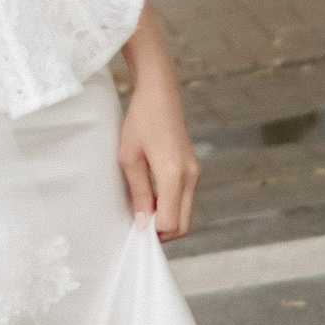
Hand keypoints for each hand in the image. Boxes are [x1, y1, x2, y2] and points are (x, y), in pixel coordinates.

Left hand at [118, 15, 199, 239]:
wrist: (160, 92)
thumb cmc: (140, 120)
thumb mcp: (129, 157)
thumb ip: (138, 193)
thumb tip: (142, 223)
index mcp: (174, 175)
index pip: (168, 222)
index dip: (152, 231)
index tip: (135, 227)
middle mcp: (190, 177)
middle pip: (182, 226)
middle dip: (162, 232)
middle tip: (140, 225)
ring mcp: (195, 174)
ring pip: (185, 215)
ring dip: (167, 220)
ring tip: (144, 210)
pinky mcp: (194, 170)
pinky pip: (185, 200)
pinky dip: (171, 207)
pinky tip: (153, 197)